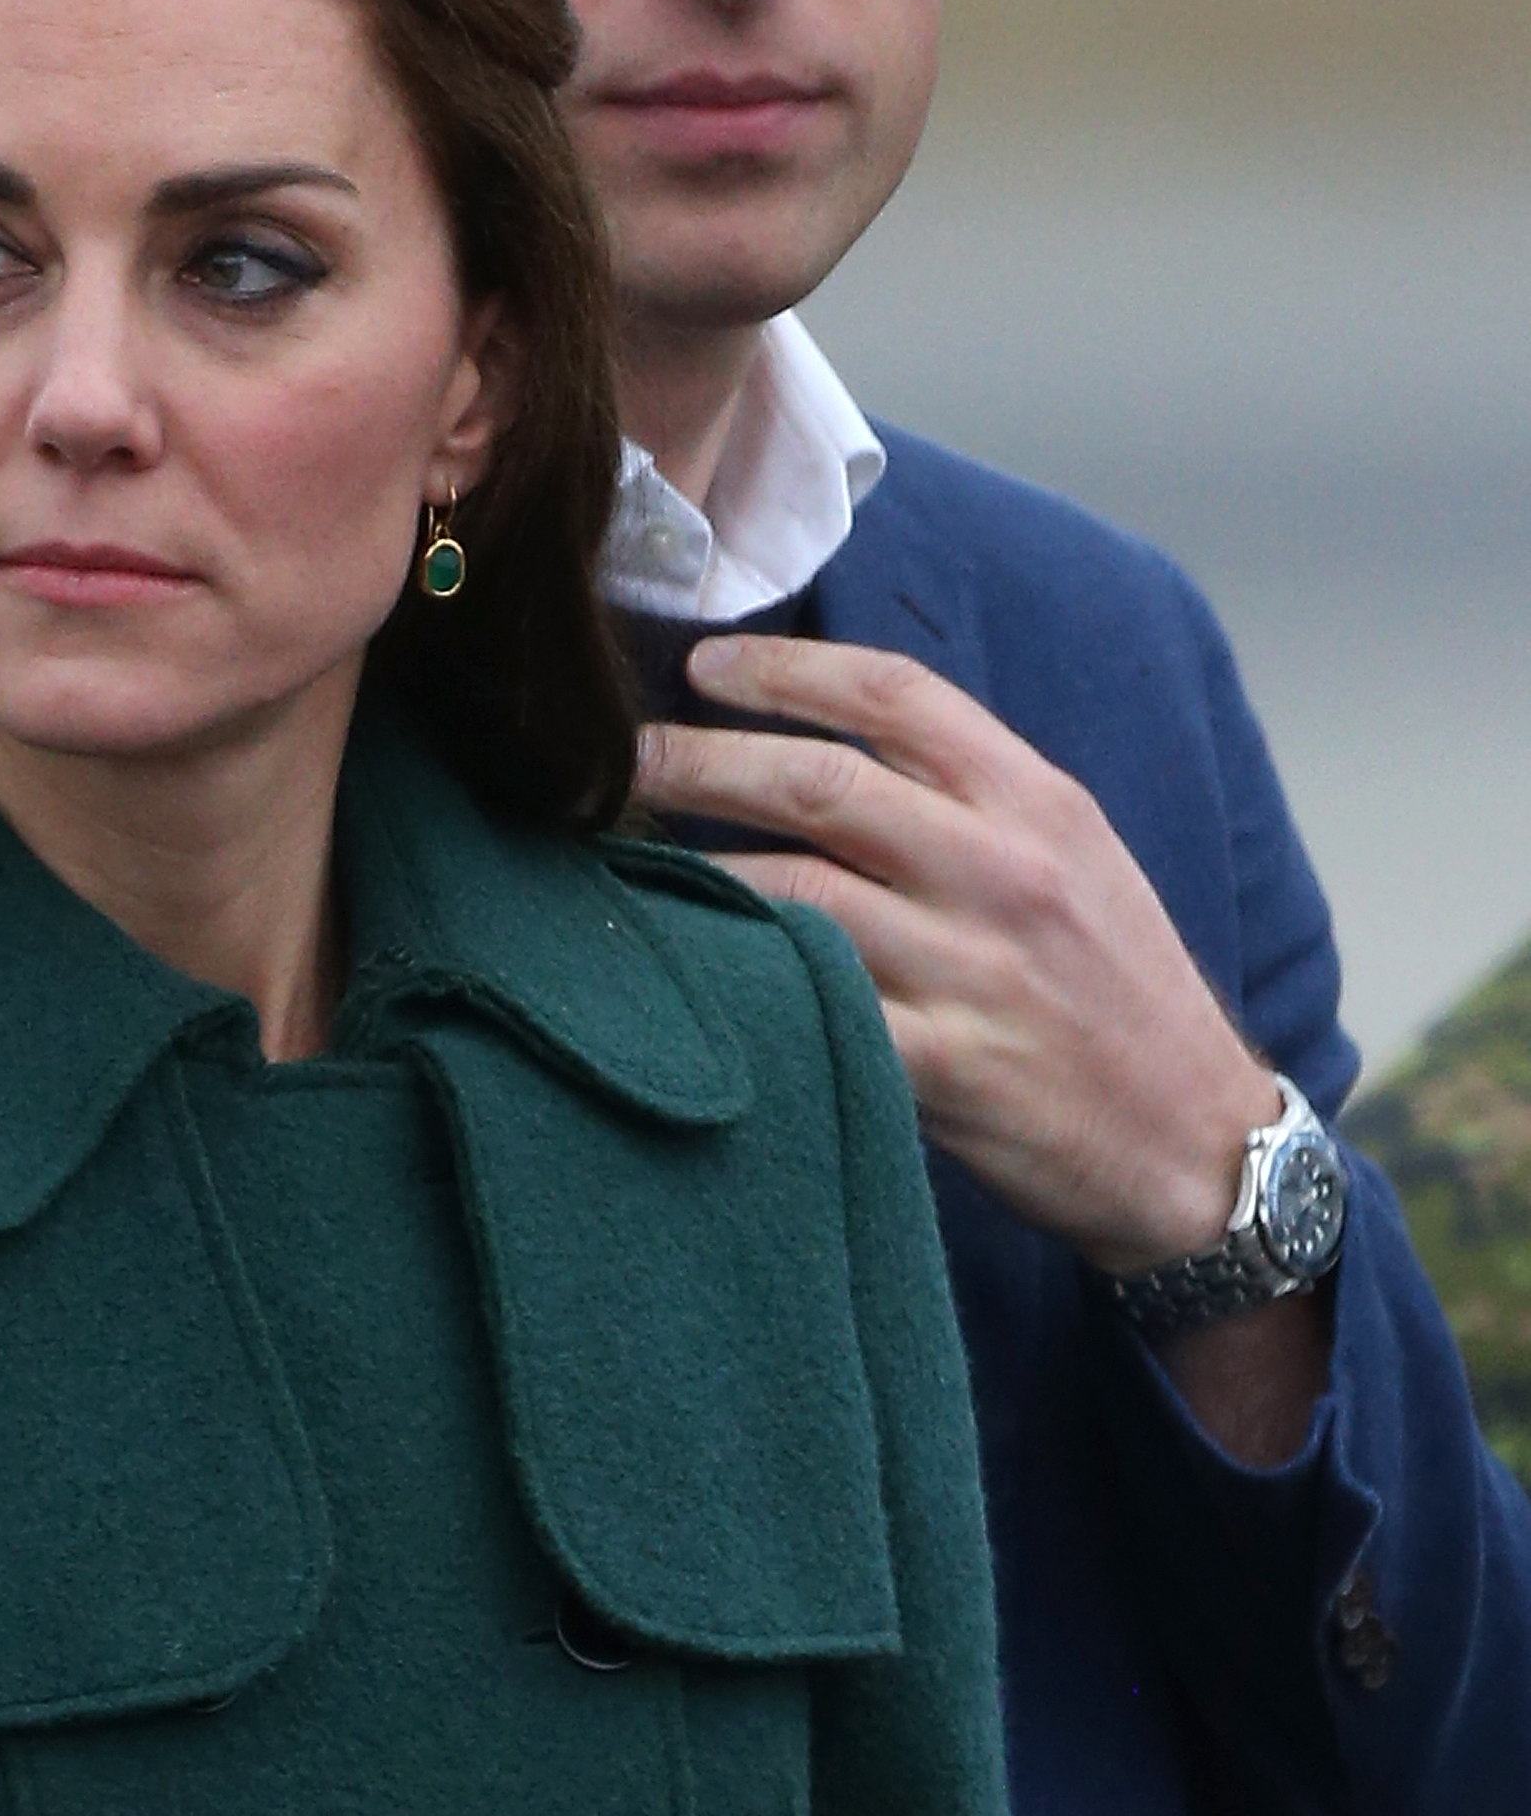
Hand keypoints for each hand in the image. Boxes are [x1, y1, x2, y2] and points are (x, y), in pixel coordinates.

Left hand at [638, 636, 1280, 1276]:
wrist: (1199, 1148)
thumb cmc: (1120, 992)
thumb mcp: (1076, 857)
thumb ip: (969, 794)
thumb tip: (827, 734)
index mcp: (1038, 804)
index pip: (895, 695)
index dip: (784, 671)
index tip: (703, 667)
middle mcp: (1005, 873)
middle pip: (818, 784)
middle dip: (697, 760)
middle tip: (617, 756)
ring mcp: (973, 974)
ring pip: (794, 894)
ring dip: (689, 874)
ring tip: (618, 857)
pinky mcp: (945, 1071)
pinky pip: (812, 1009)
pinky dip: (734, 982)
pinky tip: (677, 968)